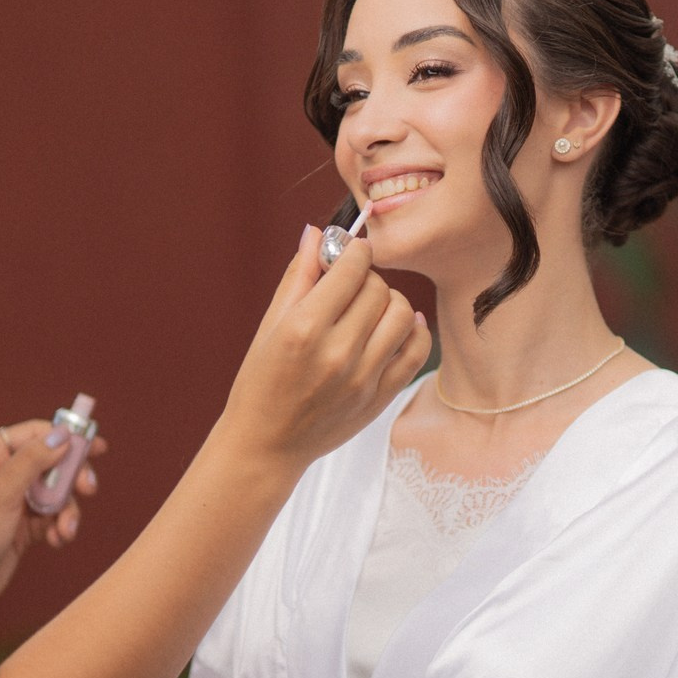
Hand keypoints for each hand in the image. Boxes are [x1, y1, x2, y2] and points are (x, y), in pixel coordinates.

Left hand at [0, 419, 106, 613]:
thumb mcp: (3, 492)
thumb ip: (32, 460)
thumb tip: (62, 435)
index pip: (34, 433)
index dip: (66, 436)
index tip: (95, 445)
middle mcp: (2, 473)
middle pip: (51, 462)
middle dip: (72, 478)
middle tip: (88, 489)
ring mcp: (14, 499)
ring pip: (56, 492)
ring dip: (67, 510)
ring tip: (65, 530)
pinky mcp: (23, 523)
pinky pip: (52, 515)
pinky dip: (59, 526)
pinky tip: (56, 540)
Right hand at [214, 231, 431, 472]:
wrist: (267, 444)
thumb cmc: (261, 381)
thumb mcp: (270, 325)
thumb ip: (299, 277)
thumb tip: (317, 233)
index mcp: (303, 329)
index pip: (352, 268)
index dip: (354, 251)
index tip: (350, 253)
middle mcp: (337, 352)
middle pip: (378, 288)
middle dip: (366, 278)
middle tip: (351, 287)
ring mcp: (363, 378)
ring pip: (402, 313)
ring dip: (388, 302)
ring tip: (369, 310)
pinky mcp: (380, 397)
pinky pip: (417, 349)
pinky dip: (413, 330)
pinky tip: (394, 327)